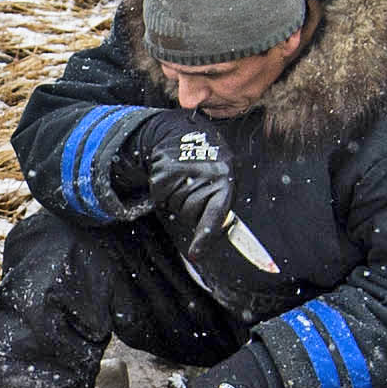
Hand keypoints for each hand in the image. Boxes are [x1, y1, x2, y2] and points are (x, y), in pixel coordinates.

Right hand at [130, 115, 290, 316]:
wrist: (183, 132)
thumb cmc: (209, 161)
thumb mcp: (224, 176)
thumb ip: (221, 202)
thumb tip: (216, 229)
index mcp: (225, 179)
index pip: (214, 215)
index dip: (204, 237)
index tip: (195, 255)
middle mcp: (205, 177)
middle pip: (190, 215)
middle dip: (190, 209)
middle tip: (194, 190)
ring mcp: (182, 174)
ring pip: (175, 208)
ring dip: (177, 199)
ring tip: (184, 178)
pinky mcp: (163, 173)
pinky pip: (161, 199)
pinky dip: (164, 193)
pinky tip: (172, 176)